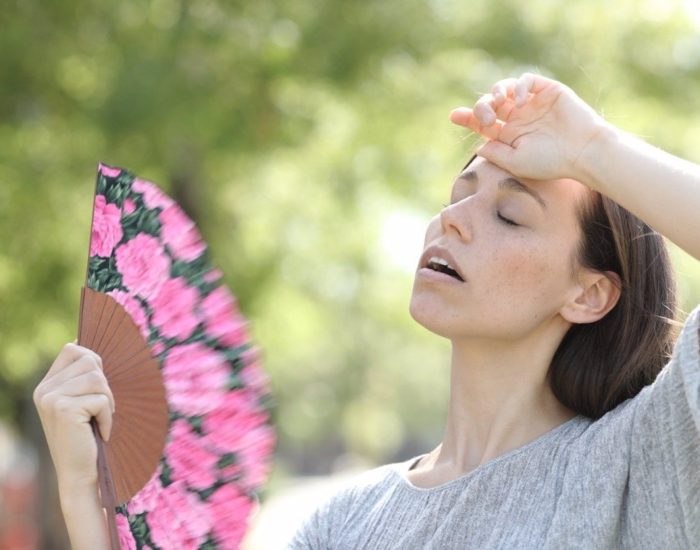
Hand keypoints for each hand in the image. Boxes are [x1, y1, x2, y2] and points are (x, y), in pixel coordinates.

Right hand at [33, 343, 113, 493]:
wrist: (80, 474)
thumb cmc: (87, 436)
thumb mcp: (81, 402)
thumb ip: (82, 376)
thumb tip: (83, 343)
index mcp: (46, 385)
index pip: (73, 349)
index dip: (94, 362)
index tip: (98, 387)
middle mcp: (44, 390)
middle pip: (90, 361)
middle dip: (104, 385)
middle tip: (100, 410)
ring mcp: (51, 399)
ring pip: (98, 379)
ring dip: (108, 401)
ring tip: (99, 420)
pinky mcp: (64, 410)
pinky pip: (101, 400)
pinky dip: (108, 417)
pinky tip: (100, 432)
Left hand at [450, 73, 606, 183]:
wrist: (583, 151)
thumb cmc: (551, 162)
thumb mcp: (516, 162)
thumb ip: (495, 152)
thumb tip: (478, 144)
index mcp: (509, 135)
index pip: (483, 123)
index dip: (468, 118)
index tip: (454, 116)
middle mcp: (518, 117)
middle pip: (490, 104)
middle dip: (481, 107)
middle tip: (486, 119)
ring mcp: (532, 103)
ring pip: (505, 89)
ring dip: (496, 92)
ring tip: (498, 103)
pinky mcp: (547, 90)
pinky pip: (526, 80)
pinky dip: (519, 86)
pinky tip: (519, 99)